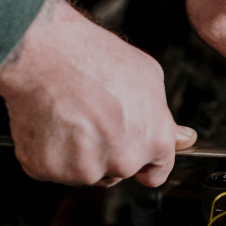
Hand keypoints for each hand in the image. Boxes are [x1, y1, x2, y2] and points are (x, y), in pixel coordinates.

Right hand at [0, 0, 195, 186]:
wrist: (43, 53)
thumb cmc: (92, 58)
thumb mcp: (147, 75)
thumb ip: (162, 115)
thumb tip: (183, 136)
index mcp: (154, 140)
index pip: (156, 172)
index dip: (144, 161)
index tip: (134, 153)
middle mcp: (124, 161)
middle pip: (118, 170)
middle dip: (109, 150)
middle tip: (93, 115)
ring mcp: (85, 169)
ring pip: (84, 171)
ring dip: (77, 152)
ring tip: (70, 114)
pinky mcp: (49, 170)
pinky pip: (52, 168)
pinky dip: (48, 152)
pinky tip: (51, 122)